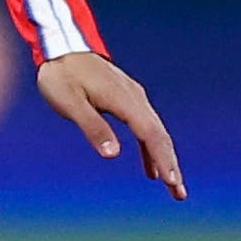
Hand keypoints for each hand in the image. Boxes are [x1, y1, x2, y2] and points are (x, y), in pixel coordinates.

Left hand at [37, 52, 184, 200]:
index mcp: (124, 100)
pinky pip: (145, 128)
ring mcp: (133, 98)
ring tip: (173, 187)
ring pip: (155, 132)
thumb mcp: (70, 103)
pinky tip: (151, 169)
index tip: (171, 181)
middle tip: (179, 194)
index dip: (162, 158)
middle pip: (160, 136)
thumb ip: (92, 127)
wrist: (61, 46)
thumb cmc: (61, 75)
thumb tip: (114, 154)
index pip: (150, 134)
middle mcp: (135, 98)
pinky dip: (150, 148)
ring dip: (164, 159)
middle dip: (171, 165)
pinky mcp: (127, 99)